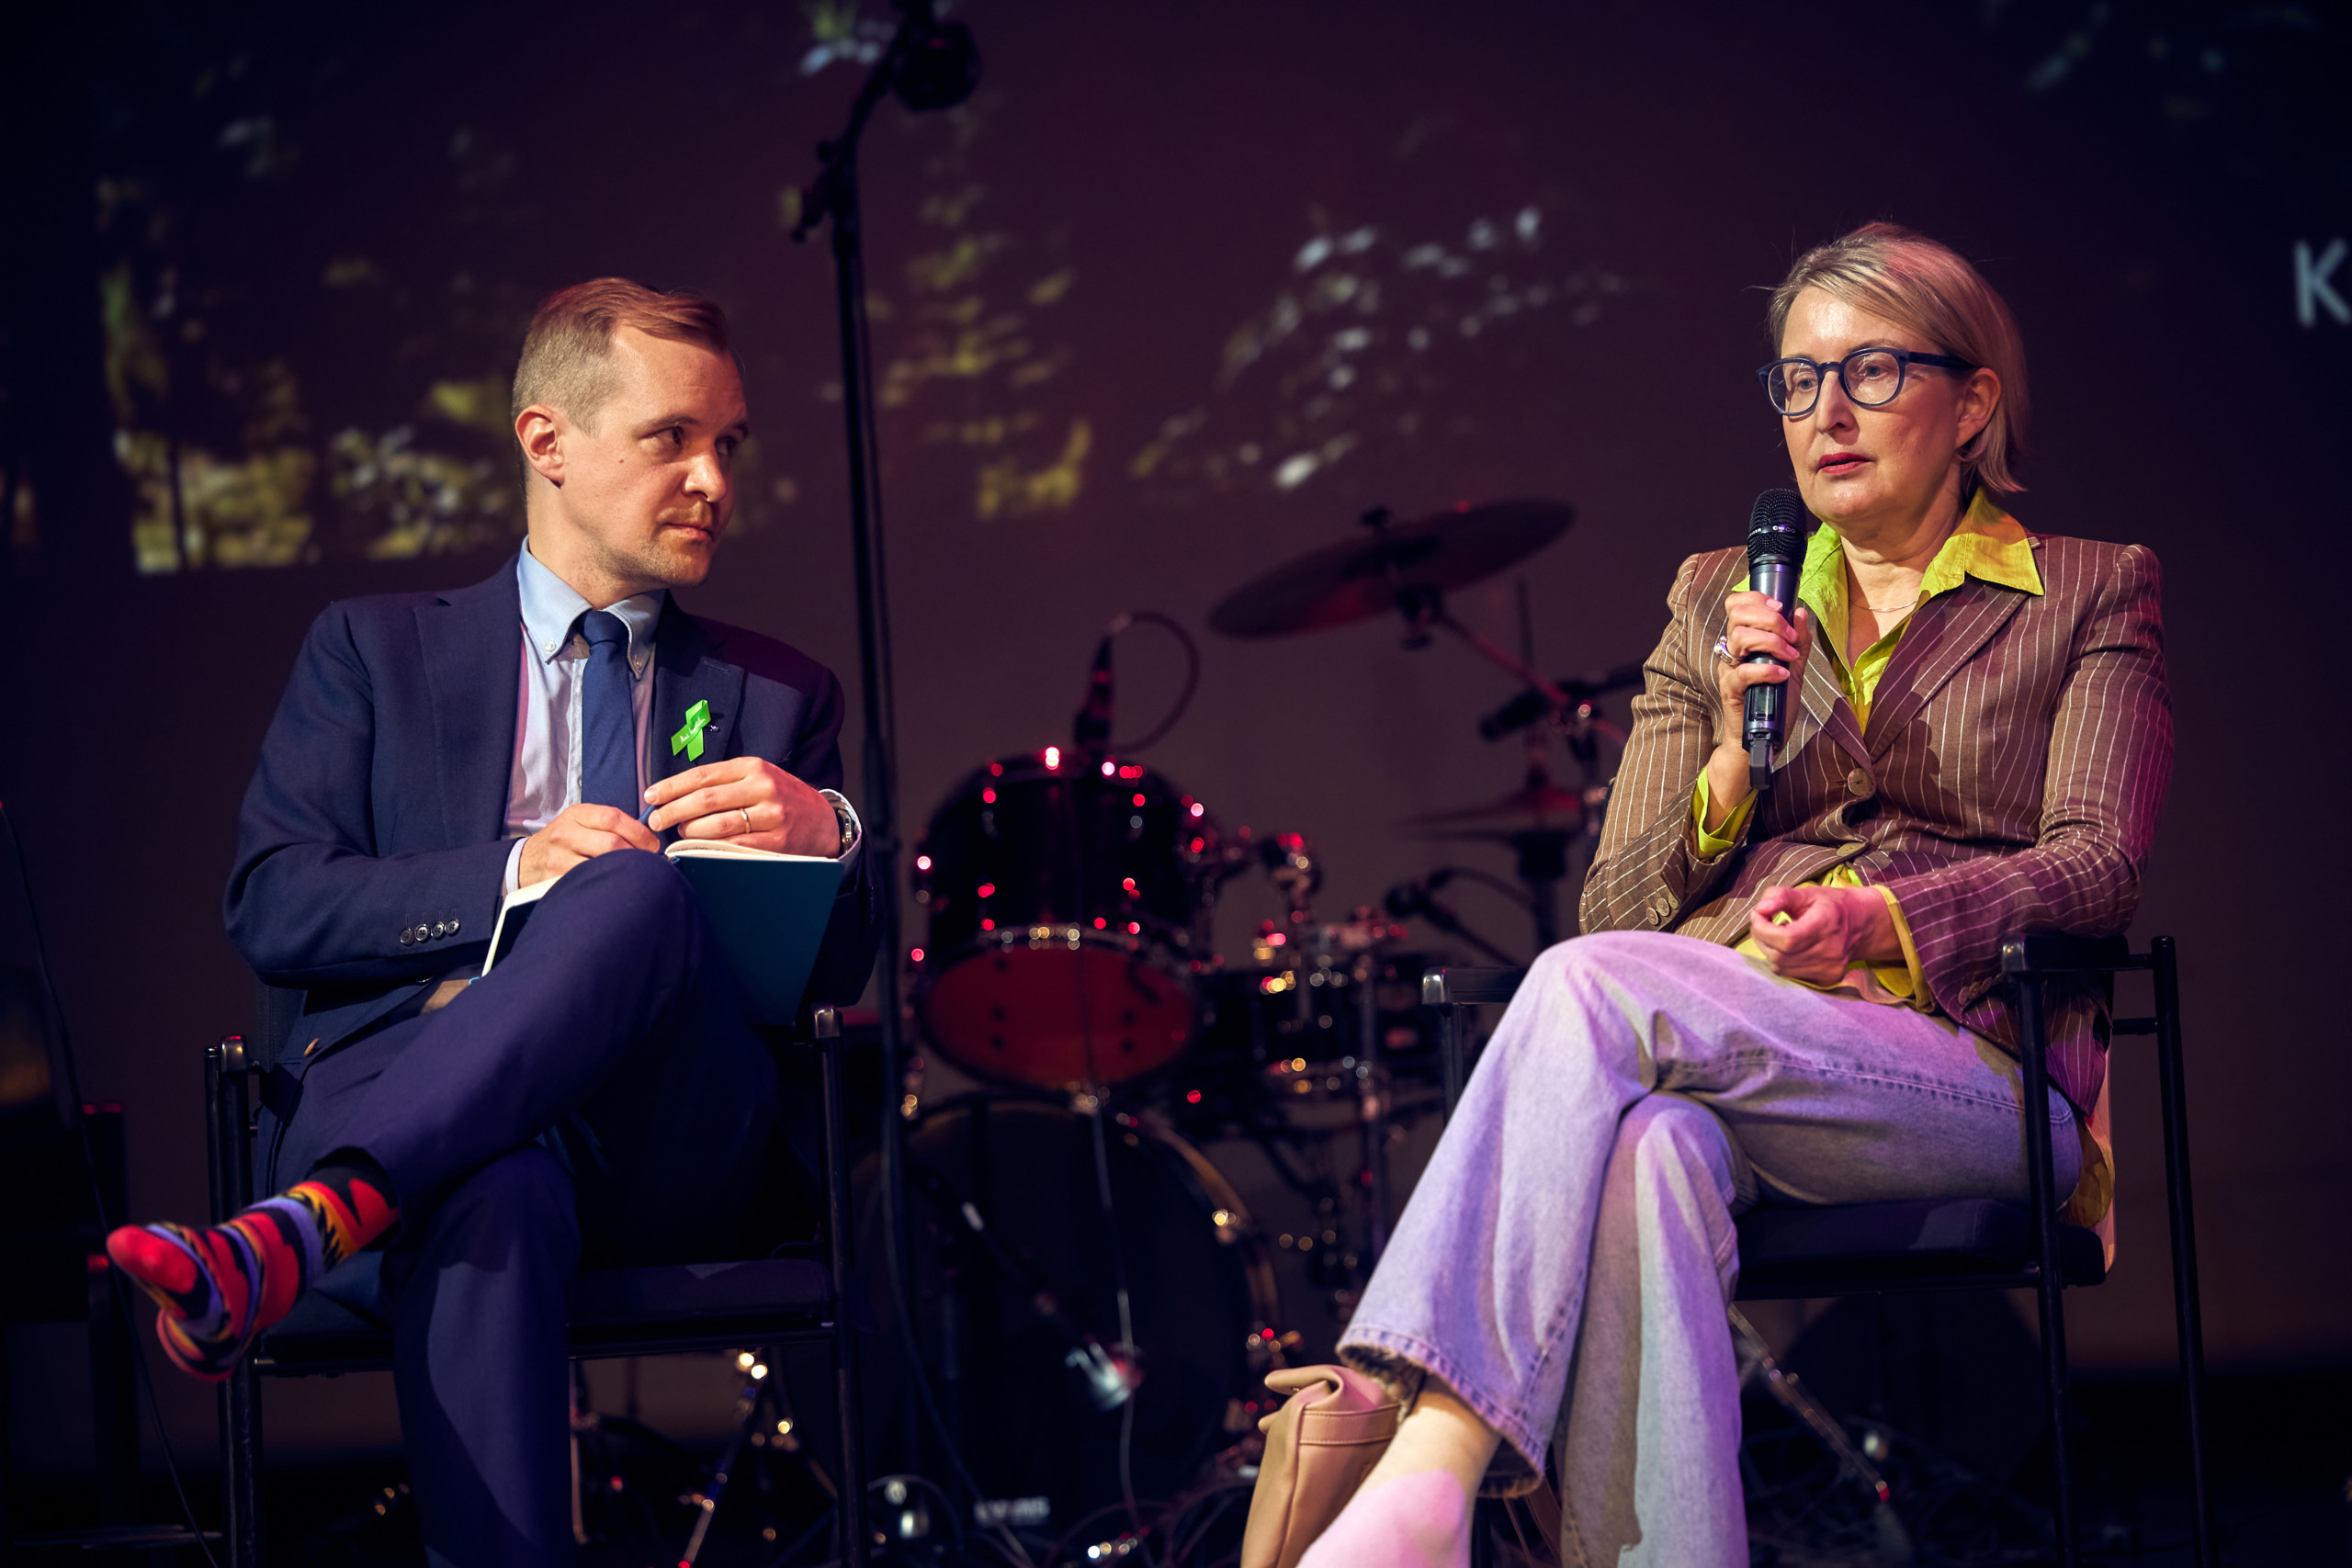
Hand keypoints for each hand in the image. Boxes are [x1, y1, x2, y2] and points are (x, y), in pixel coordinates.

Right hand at [517, 803, 660, 885]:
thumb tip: (647, 836)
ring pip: (602, 865)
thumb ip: (608, 825)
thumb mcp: (578, 823)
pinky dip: (607, 884)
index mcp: (576, 814)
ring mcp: (559, 857)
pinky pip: (590, 882)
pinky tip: (614, 885)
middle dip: (636, 854)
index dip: (639, 832)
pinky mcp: (555, 878)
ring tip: (632, 874)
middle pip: (612, 843)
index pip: (613, 817)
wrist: (524, 862)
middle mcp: (566, 833)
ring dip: (623, 871)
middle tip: (646, 863)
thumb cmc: (562, 842)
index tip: (652, 845)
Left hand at [644, 757, 839, 856]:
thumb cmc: (780, 798)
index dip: (672, 787)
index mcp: (753, 767)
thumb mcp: (757, 777)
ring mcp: (771, 815)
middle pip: (705, 800)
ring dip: (690, 832)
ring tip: (680, 835)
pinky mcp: (777, 841)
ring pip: (717, 825)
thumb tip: (675, 795)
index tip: (651, 796)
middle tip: (656, 821)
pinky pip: (734, 847)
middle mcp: (762, 787)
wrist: (823, 820)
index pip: (702, 775)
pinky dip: (711, 849)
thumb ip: (723, 783)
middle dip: (674, 811)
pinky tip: (698, 850)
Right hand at [1713, 589, 1811, 747]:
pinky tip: (1782, 674)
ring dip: (1771, 641)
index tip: (1780, 607)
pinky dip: (1767, 670)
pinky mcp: (1731, 690)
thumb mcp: (1794, 667)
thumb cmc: (1775, 702)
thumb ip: (1798, 641)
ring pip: (1740, 637)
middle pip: (1737, 614)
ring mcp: (1730, 669)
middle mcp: (1734, 650)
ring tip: (1788, 657)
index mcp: (1745, 640)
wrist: (1764, 738)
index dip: (1756, 598)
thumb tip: (1799, 612)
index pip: (1737, 604)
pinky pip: (1743, 672)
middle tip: (1789, 635)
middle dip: (1769, 618)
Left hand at [1747, 883, 1895, 984]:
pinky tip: (1790, 947)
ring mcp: (1828, 970)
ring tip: (1780, 933)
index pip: (1786, 939)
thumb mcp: (1808, 892)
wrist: (1862, 925)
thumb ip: (1781, 896)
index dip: (1763, 928)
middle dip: (1762, 937)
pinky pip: (1789, 973)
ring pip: (1780, 967)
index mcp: (1826, 926)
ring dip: (1770, 949)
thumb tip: (1761, 909)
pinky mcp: (1825, 979)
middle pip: (1778, 955)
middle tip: (1764, 921)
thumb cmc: (1832, 906)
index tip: (1759, 914)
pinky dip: (1781, 960)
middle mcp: (1829, 953)